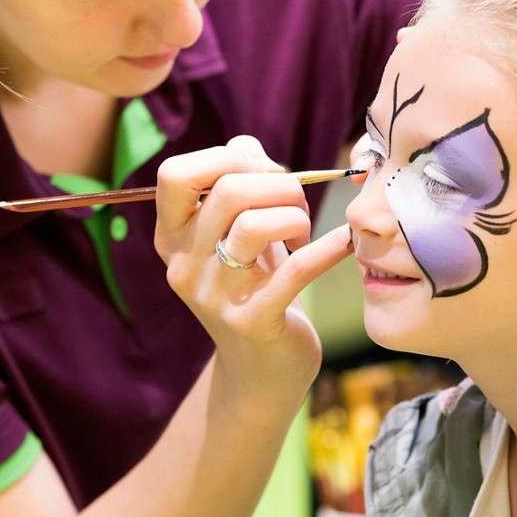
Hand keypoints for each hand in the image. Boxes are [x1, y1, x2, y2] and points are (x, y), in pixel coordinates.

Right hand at [154, 136, 352, 396]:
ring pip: (253, 225)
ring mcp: (215, 296)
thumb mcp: (235, 234)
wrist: (262, 370)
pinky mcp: (254, 322)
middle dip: (278, 183)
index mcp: (172, 237)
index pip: (175, 175)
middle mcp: (184, 266)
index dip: (224, 158)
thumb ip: (237, 182)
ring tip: (304, 232)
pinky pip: (296, 270)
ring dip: (295, 215)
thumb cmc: (254, 286)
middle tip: (297, 204)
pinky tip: (344, 242)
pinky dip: (328, 248)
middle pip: (227, 191)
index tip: (260, 172)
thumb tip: (248, 147)